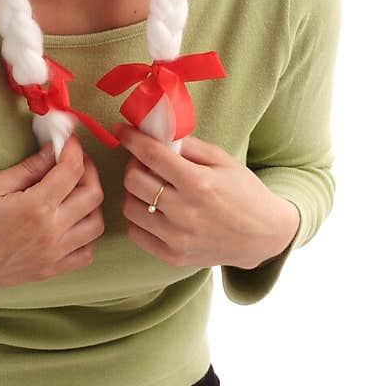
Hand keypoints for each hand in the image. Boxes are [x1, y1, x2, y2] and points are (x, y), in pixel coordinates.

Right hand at [0, 133, 103, 297]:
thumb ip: (28, 168)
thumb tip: (53, 150)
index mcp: (36, 207)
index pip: (72, 170)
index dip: (75, 149)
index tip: (68, 141)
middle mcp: (52, 232)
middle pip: (93, 194)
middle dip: (88, 169)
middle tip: (73, 160)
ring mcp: (54, 255)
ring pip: (96, 224)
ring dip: (91, 202)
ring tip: (74, 190)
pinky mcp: (50, 270)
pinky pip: (86, 253)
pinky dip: (87, 234)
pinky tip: (73, 221)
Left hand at [112, 121, 299, 270]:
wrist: (264, 236)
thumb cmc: (244, 192)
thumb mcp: (223, 161)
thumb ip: (189, 145)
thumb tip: (156, 132)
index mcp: (199, 183)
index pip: (151, 155)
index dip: (131, 138)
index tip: (122, 130)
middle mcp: (185, 212)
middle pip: (133, 180)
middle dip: (134, 164)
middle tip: (145, 162)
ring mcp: (177, 237)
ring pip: (130, 206)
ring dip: (134, 192)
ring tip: (151, 187)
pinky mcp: (173, 256)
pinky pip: (136, 232)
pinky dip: (138, 217)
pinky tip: (153, 209)